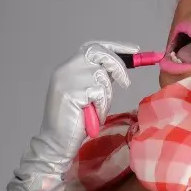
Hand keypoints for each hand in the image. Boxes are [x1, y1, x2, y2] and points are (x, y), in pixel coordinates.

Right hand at [37, 40, 137, 165]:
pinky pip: (98, 92)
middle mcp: (66, 69)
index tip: (135, 50)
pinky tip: (93, 117)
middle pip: (98, 52)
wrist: (56, 143)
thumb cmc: (74, 123)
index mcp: (69, 67)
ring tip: (97, 111)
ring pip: (100, 75)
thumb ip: (98, 79)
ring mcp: (67, 80)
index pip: (93, 47)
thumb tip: (118, 68)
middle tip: (126, 83)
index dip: (115, 47)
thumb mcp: (88, 96)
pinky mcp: (71, 92)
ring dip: (106, 96)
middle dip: (117, 66)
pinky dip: (101, 106)